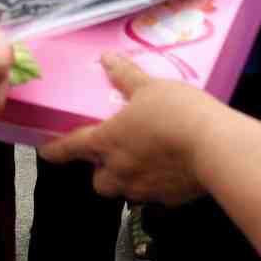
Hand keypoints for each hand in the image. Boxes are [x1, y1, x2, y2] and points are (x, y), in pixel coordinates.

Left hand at [38, 54, 224, 202]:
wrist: (215, 149)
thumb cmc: (177, 113)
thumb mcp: (149, 87)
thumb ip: (126, 76)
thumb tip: (108, 59)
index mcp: (108, 141)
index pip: (71, 147)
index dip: (56, 149)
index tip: (45, 151)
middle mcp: (120, 170)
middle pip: (98, 180)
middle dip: (101, 170)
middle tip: (113, 154)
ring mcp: (144, 189)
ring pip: (125, 191)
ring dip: (128, 179)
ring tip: (144, 162)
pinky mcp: (169, 200)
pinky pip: (155, 197)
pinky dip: (157, 185)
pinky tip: (171, 170)